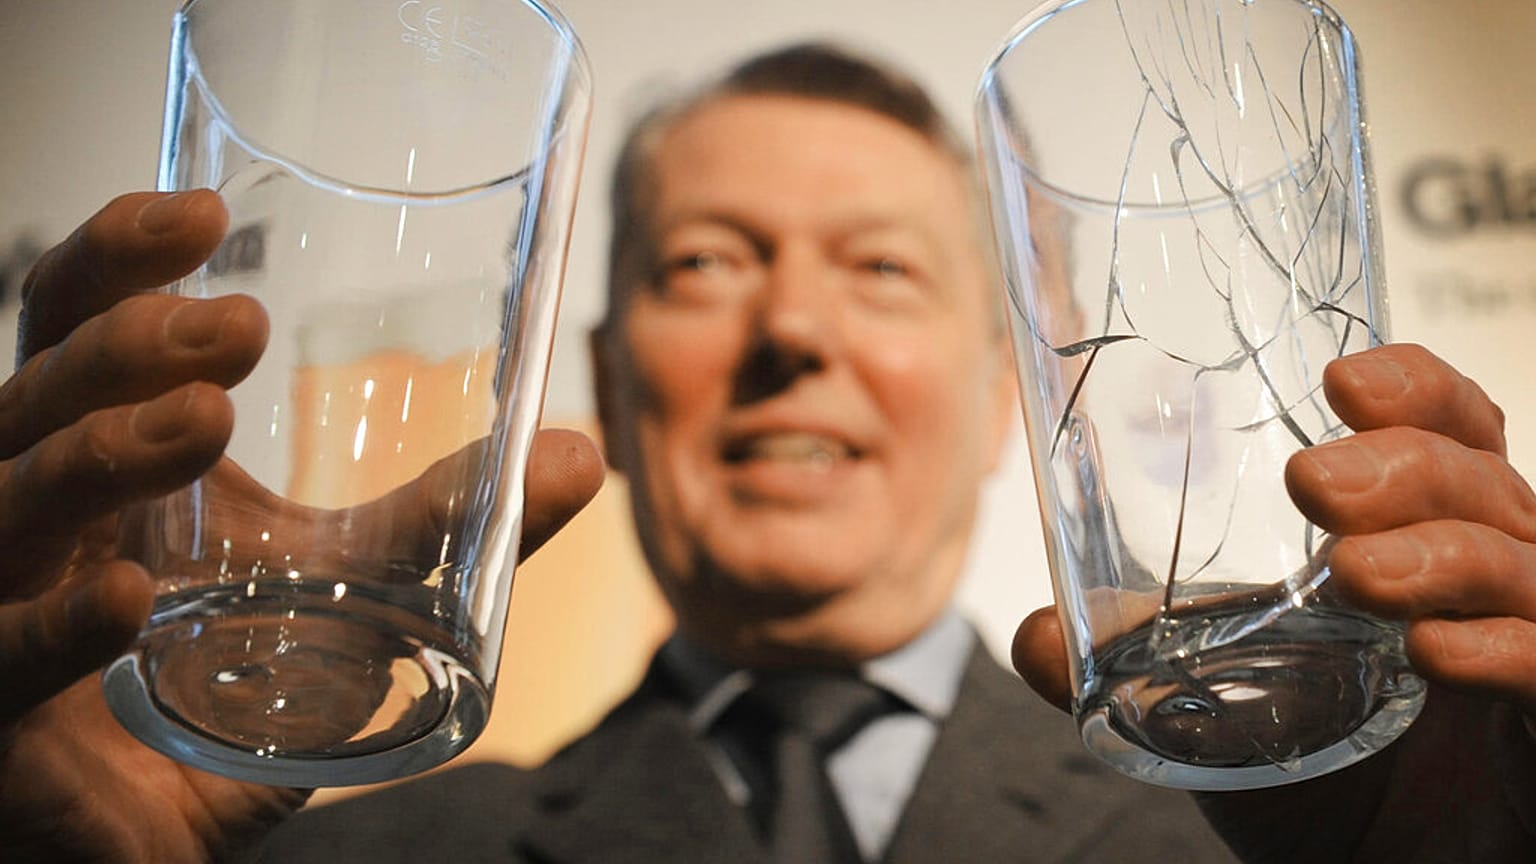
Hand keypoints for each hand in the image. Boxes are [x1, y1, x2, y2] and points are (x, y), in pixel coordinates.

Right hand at [0, 191, 603, 862]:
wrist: (174, 832)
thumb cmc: (244, 689)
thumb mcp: (353, 591)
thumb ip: (452, 526)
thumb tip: (578, 453)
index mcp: (109, 462)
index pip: (72, 327)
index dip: (114, 259)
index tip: (199, 215)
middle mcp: (38, 517)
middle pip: (33, 391)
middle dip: (124, 345)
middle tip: (236, 329)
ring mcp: (3, 609)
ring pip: (7, 501)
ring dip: (98, 450)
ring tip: (202, 417)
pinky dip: (48, 629)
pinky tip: (121, 603)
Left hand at [1012, 342, 1535, 859]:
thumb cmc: (1317, 780)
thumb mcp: (1216, 707)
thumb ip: (1127, 665)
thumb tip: (1034, 634)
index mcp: (1430, 542)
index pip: (1454, 434)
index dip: (1417, 391)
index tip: (1341, 379)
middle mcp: (1497, 581)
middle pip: (1485, 480)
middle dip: (1405, 464)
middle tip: (1313, 483)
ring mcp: (1535, 647)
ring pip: (1523, 562)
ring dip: (1438, 555)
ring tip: (1351, 570)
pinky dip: (1509, 650)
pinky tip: (1434, 652)